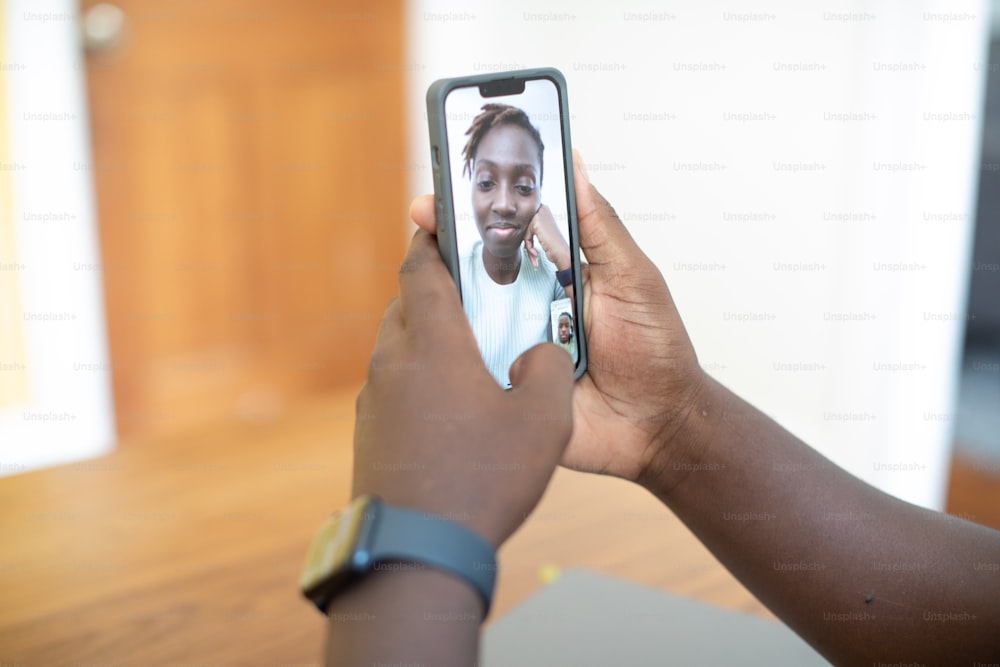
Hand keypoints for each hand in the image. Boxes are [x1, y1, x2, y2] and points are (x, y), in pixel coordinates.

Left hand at [352, 230, 574, 546]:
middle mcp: (393, 361)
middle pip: (405, 304)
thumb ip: (547, 369)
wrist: (415, 548)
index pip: (422, 269)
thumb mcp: (542, 422)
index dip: (431, 241)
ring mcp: (374, 398)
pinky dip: (414, 378)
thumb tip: (536, 352)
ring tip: (464, 351)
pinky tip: (447, 406)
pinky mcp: (368, 430)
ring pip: (396, 345)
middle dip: (432, 290)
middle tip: (467, 292)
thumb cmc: (481, 480)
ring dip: (424, 336)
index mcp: (433, 343)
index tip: (439, 224)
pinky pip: (391, 385)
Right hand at [409, 151, 703, 487]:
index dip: (474, 210)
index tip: (447, 184)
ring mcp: (508, 347)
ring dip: (439, 295)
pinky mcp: (501, 388)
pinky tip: (430, 335)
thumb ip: (599, 225)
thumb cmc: (655, 350)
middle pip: (470, 271)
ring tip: (422, 270)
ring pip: (459, 317)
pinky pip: (465, 368)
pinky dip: (447, 353)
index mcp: (551, 274)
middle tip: (424, 217)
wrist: (657, 427)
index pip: (504, 234)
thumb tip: (575, 162)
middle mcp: (522, 307)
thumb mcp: (632, 277)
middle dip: (441, 243)